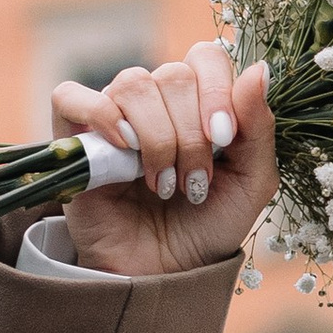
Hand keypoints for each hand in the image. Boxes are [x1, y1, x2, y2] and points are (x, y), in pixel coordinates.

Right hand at [55, 44, 276, 275]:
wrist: (163, 274)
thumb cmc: (207, 227)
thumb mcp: (251, 182)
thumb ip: (258, 127)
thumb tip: (260, 69)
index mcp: (198, 101)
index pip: (206, 59)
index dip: (217, 91)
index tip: (224, 140)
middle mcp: (155, 100)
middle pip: (173, 75)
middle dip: (191, 134)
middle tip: (194, 183)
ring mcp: (113, 116)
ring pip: (133, 84)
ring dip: (157, 138)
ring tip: (163, 184)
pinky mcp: (73, 138)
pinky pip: (71, 96)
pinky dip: (102, 115)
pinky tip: (123, 149)